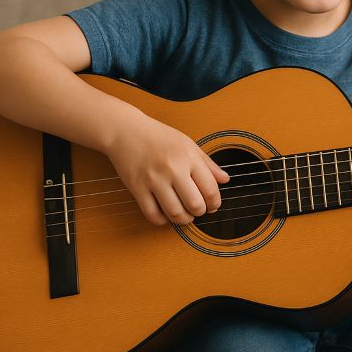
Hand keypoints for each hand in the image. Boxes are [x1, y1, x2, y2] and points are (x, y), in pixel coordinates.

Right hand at [105, 113, 229, 225]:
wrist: (126, 131)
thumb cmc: (159, 136)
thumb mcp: (188, 144)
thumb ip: (208, 164)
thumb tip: (225, 179)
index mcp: (188, 157)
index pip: (209, 188)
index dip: (215, 202)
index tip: (213, 205)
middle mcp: (172, 169)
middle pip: (195, 204)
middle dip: (200, 212)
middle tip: (199, 210)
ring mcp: (153, 180)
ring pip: (175, 213)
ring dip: (184, 219)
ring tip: (185, 215)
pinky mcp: (137, 188)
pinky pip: (153, 214)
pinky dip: (162, 220)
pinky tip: (166, 215)